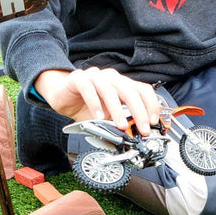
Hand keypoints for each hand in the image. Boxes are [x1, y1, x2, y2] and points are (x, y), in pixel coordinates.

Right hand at [34, 67, 159, 134]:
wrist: (62, 96)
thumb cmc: (86, 105)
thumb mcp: (107, 118)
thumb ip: (120, 123)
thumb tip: (133, 137)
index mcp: (122, 85)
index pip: (143, 90)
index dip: (151, 105)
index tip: (153, 121)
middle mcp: (111, 78)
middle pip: (130, 90)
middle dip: (139, 111)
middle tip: (142, 128)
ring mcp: (95, 76)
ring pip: (110, 89)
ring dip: (118, 109)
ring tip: (120, 125)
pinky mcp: (78, 79)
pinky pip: (88, 88)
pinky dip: (95, 104)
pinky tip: (98, 116)